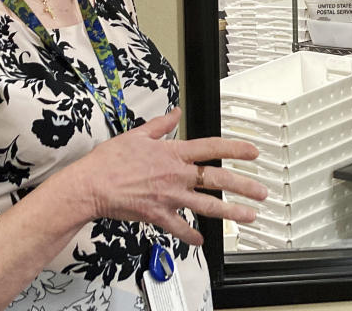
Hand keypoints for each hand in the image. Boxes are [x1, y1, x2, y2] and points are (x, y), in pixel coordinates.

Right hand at [72, 107, 266, 245]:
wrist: (90, 186)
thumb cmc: (109, 161)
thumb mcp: (136, 134)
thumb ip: (161, 124)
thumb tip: (175, 113)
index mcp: (173, 153)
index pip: (212, 148)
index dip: (235, 149)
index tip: (253, 152)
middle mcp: (176, 175)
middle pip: (217, 179)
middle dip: (244, 186)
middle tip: (261, 192)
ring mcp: (169, 197)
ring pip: (207, 206)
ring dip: (231, 212)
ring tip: (248, 216)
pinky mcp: (159, 215)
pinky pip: (180, 228)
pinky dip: (192, 235)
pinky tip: (202, 239)